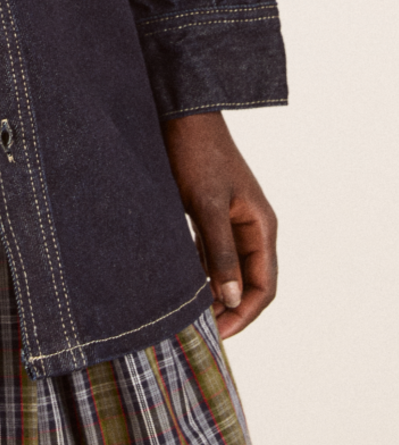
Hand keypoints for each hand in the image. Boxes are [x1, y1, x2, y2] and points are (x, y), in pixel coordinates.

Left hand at [160, 111, 276, 337]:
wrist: (179, 113)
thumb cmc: (196, 153)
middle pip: (248, 282)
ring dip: (212, 292)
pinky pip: (210, 253)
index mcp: (261, 226)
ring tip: (188, 314)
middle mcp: (251, 227)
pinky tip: (180, 284)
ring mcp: (230, 221)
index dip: (245, 313)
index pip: (264, 286)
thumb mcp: (207, 204)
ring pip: (227, 269)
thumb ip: (219, 251)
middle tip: (199, 329)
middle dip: (229, 308)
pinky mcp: (208, 213)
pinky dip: (199, 271)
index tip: (218, 332)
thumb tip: (232, 299)